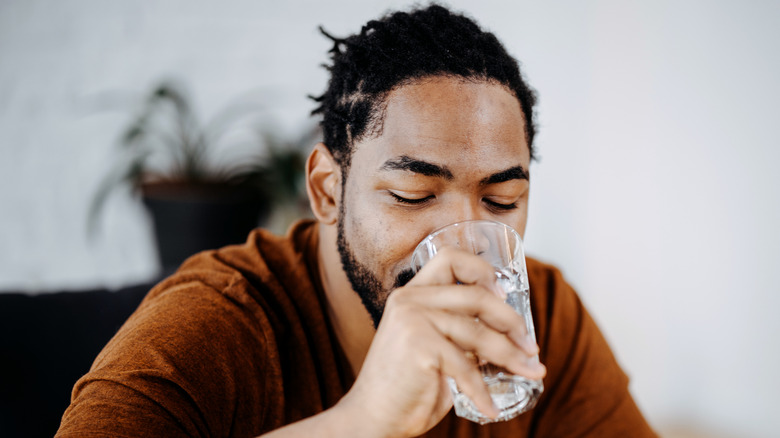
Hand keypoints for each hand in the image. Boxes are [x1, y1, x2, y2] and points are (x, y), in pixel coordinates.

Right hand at [336, 247, 545, 437]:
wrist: (372, 419)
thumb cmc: (406, 387)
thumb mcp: (436, 349)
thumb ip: (461, 333)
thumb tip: (511, 335)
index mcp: (412, 294)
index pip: (450, 259)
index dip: (482, 271)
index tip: (503, 295)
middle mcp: (409, 300)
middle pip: (476, 295)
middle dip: (512, 321)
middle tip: (530, 345)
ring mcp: (412, 320)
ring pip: (478, 333)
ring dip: (511, 356)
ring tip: (530, 372)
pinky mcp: (419, 346)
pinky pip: (466, 367)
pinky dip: (482, 391)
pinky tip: (490, 407)